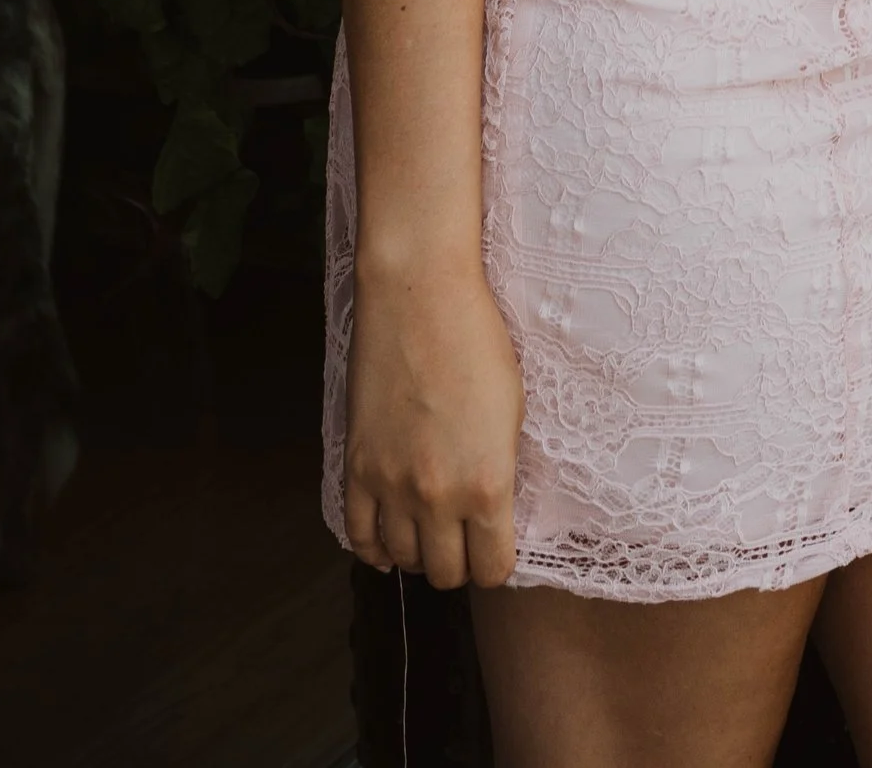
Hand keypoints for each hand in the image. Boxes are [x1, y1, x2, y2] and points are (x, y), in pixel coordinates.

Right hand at [343, 263, 524, 586]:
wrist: (420, 298)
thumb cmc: (479, 341)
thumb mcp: (513, 411)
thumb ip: (501, 470)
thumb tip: (496, 509)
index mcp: (487, 484)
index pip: (493, 567)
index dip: (498, 564)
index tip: (499, 549)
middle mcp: (436, 497)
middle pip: (446, 573)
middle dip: (461, 564)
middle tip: (467, 541)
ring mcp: (390, 486)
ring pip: (403, 560)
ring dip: (420, 553)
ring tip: (433, 534)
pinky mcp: (358, 468)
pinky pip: (359, 536)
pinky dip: (375, 547)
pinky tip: (389, 543)